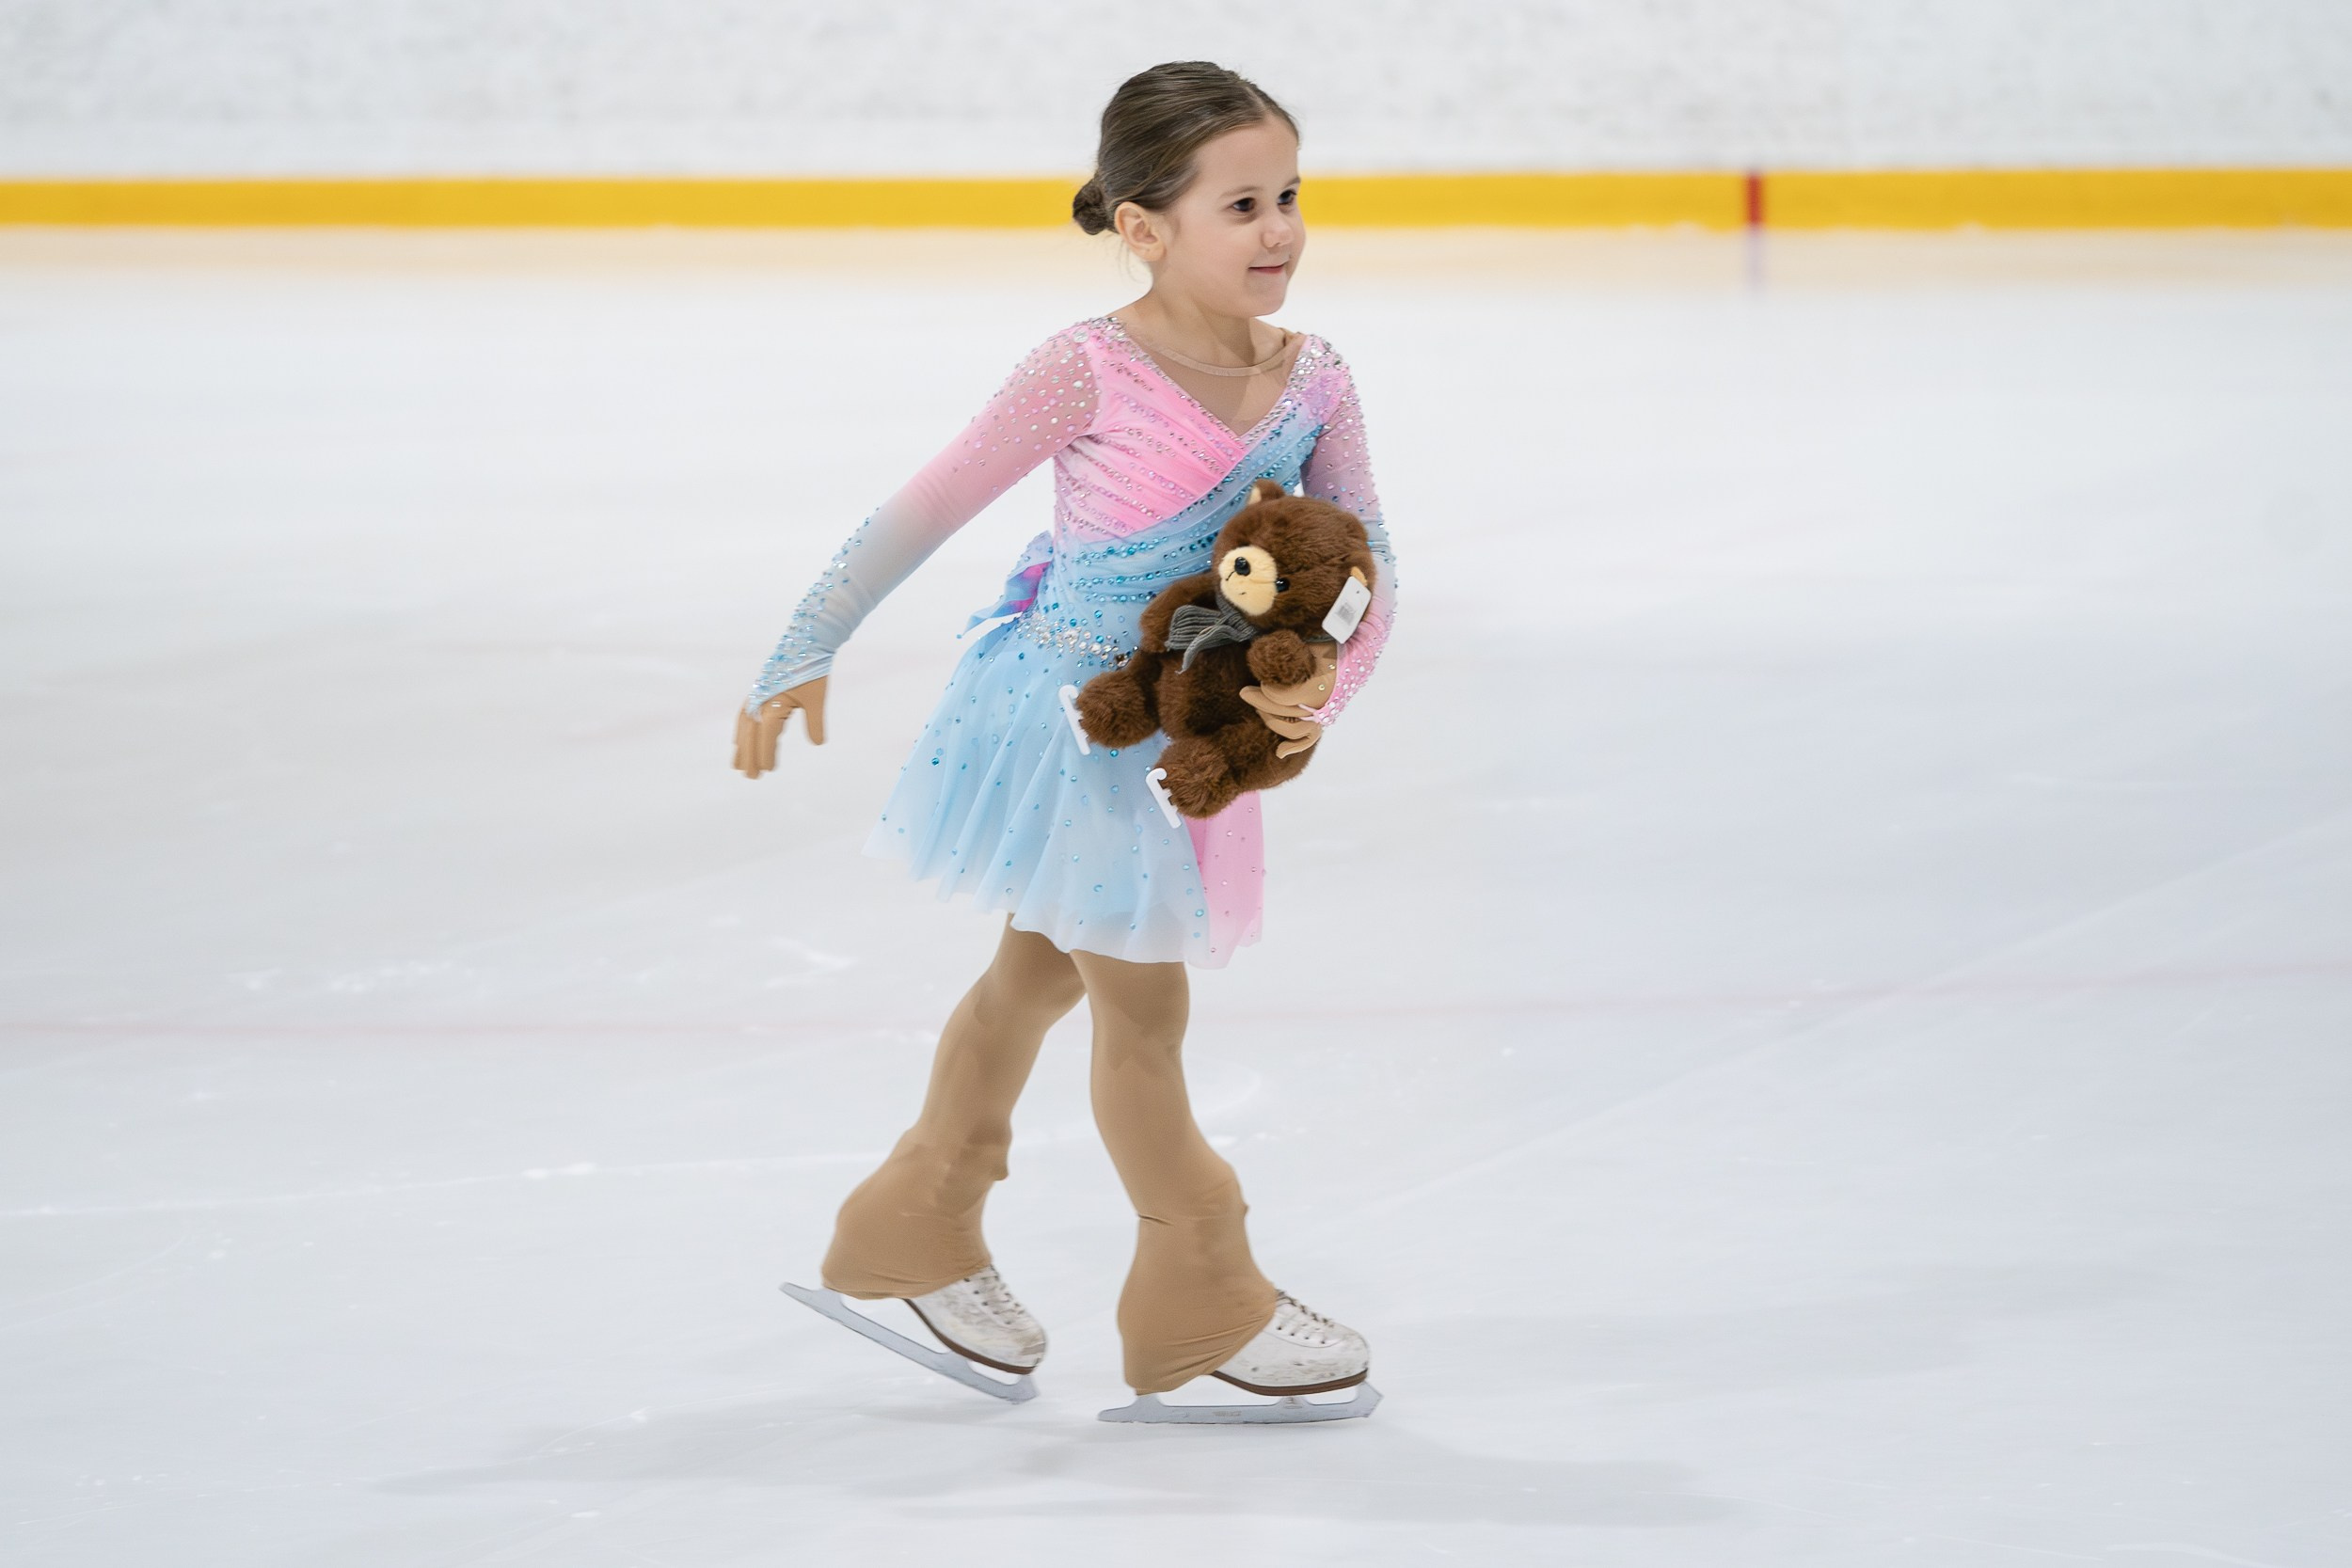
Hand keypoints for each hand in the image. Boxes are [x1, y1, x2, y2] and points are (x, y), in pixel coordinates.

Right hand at [734, 676, 828, 777]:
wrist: (806, 642)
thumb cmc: (813, 669)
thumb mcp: (816, 698)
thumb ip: (816, 722)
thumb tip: (818, 744)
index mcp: (773, 703)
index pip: (767, 735)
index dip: (766, 753)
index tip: (769, 771)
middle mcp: (760, 700)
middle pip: (751, 734)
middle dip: (749, 756)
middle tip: (750, 778)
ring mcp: (757, 694)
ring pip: (745, 726)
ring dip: (741, 746)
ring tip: (737, 765)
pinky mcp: (759, 690)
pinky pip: (745, 715)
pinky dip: (742, 730)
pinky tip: (741, 740)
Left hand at [1240, 641, 1337, 759]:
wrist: (1353, 656)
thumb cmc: (1327, 649)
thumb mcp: (1307, 649)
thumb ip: (1289, 659)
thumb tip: (1266, 661)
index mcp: (1316, 688)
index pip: (1279, 697)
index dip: (1265, 689)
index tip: (1261, 678)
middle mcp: (1320, 707)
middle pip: (1281, 712)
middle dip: (1258, 701)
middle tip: (1245, 692)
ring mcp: (1322, 717)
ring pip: (1290, 729)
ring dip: (1271, 720)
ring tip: (1259, 709)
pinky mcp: (1323, 721)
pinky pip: (1308, 739)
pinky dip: (1294, 747)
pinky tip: (1279, 752)